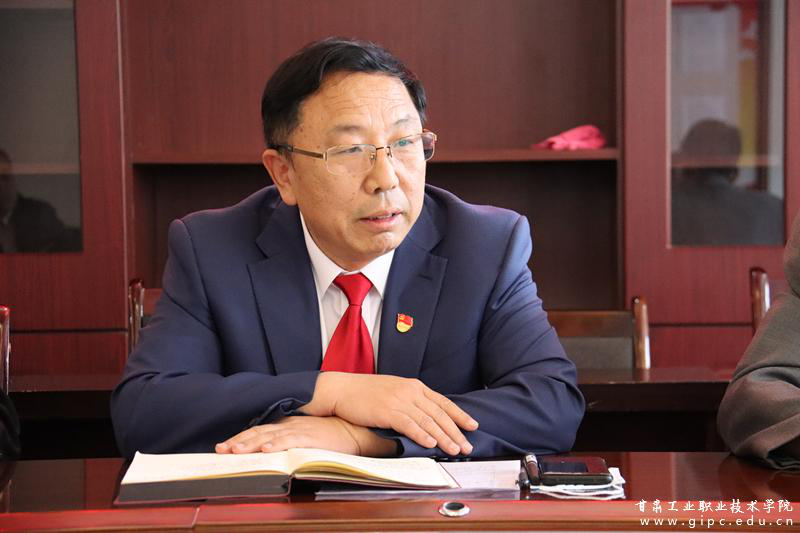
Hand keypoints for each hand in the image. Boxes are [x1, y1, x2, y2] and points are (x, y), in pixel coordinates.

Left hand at [215, 416, 396, 455]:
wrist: (357, 431)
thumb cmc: (333, 436)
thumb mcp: (307, 437)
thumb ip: (290, 441)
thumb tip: (271, 452)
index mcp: (288, 424)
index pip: (260, 431)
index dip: (241, 438)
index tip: (225, 446)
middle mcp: (290, 425)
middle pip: (259, 432)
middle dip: (239, 441)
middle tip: (221, 449)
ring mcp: (300, 430)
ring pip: (270, 436)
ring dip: (251, 443)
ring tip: (234, 450)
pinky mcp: (311, 437)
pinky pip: (290, 441)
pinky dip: (277, 445)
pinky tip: (265, 450)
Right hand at [300, 372, 477, 455]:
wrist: (341, 389)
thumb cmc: (365, 393)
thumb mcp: (393, 391)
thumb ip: (411, 401)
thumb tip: (426, 418)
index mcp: (414, 385)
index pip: (442, 401)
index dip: (459, 415)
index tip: (473, 425)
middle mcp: (410, 391)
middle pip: (439, 413)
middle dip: (456, 431)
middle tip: (468, 446)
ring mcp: (399, 400)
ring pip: (428, 421)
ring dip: (444, 437)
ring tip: (455, 449)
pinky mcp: (387, 410)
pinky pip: (409, 424)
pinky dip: (422, 435)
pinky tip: (431, 444)